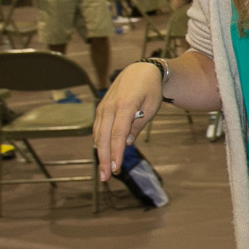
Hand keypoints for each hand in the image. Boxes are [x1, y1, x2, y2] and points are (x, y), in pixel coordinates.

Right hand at [92, 62, 161, 177]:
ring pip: (98, 134)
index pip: (118, 134)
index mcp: (125, 105)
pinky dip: (99, 143)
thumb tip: (126, 144)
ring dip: (100, 154)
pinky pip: (98, 129)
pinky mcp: (101, 109)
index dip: (116, 152)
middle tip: (106, 177)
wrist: (140, 70)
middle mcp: (110, 107)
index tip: (116, 168)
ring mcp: (103, 107)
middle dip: (105, 159)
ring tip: (104, 171)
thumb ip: (137, 126)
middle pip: (104, 137)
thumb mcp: (151, 107)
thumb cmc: (150, 89)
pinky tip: (102, 155)